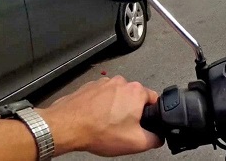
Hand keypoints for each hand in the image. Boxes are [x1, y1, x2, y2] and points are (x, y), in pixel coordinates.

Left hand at [38, 76, 163, 156]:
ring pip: (117, 97)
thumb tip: (158, 137)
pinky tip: (94, 119)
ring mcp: (103, 83)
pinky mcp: (89, 87)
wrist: (67, 127)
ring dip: (114, 108)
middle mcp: (121, 82)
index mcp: (136, 91)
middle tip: (122, 128)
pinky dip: (100, 106)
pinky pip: (101, 96)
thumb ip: (155, 139)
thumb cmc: (98, 131)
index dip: (150, 114)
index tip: (142, 124)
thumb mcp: (135, 143)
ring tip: (105, 124)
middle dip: (130, 112)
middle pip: (134, 98)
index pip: (154, 99)